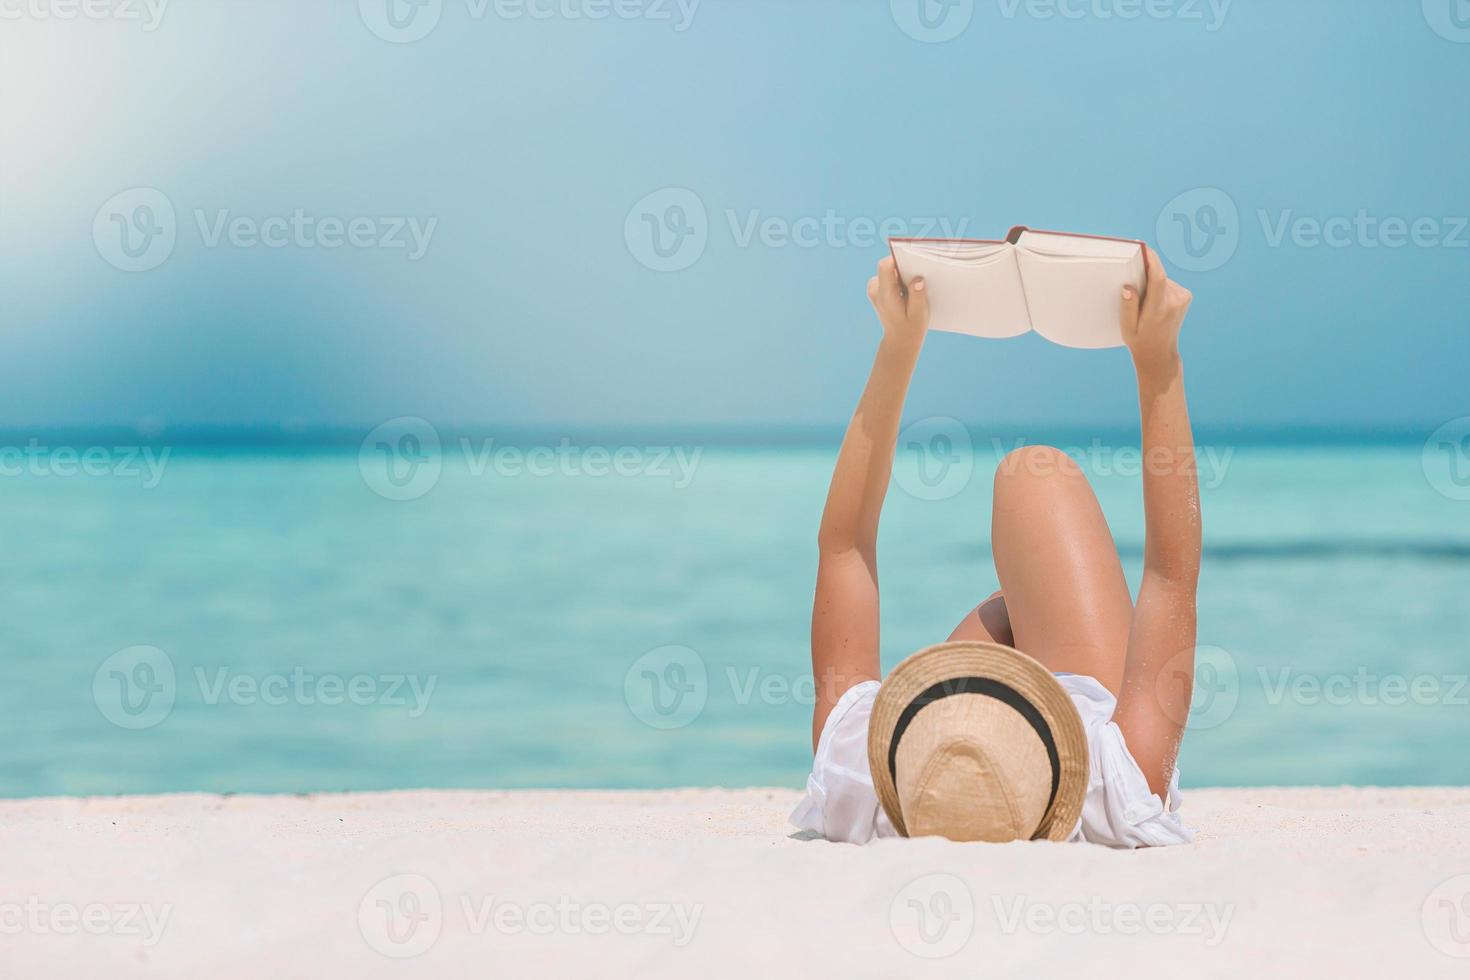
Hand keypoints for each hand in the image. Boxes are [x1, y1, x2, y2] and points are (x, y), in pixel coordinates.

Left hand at [867, 256, 928, 348]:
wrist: (899, 340)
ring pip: (891, 270)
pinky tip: (910, 289)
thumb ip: (918, 295)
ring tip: (915, 285)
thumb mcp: (919, 314)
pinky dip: (901, 278)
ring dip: (904, 274)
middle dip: (905, 266)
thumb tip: (919, 279)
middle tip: (920, 271)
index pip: (886, 266)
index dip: (899, 257)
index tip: (913, 256)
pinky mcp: (879, 289)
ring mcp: (875, 289)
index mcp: (885, 295)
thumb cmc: (911, 328)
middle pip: (889, 266)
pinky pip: (890, 275)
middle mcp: (876, 289)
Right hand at [1120, 247, 1190, 374]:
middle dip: (1144, 275)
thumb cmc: (1140, 340)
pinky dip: (1158, 287)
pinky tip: (1154, 302)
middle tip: (1134, 287)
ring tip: (1145, 303)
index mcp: (1158, 310)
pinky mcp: (1186, 295)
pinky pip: (1167, 283)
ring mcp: (1182, 298)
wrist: (1159, 353)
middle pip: (1158, 276)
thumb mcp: (1127, 327)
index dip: (1151, 260)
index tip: (1143, 248)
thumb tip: (1128, 287)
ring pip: (1162, 278)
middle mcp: (1174, 302)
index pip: (1157, 278)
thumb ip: (1128, 306)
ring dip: (1151, 283)